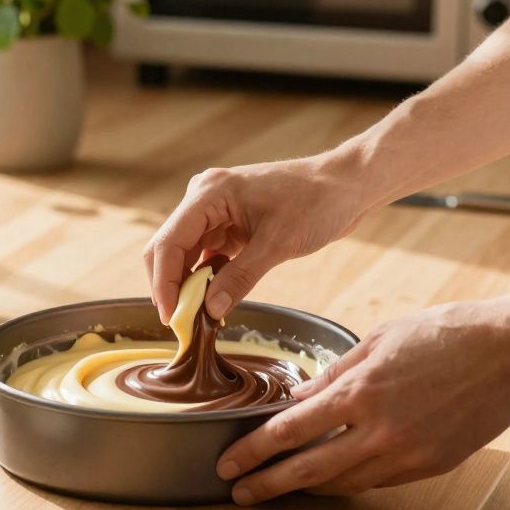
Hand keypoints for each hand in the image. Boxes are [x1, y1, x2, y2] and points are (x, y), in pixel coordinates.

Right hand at [144, 155, 361, 322]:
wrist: (345, 185)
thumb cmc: (316, 203)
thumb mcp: (277, 245)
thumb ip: (240, 277)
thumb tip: (209, 311)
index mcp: (209, 193)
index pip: (168, 242)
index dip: (164, 283)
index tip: (170, 318)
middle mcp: (204, 198)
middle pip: (168, 247)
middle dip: (171, 286)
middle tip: (181, 323)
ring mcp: (215, 210)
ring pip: (184, 253)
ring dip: (188, 284)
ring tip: (197, 317)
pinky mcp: (229, 222)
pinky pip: (206, 253)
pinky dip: (206, 277)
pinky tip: (214, 298)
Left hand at [216, 298, 509, 503]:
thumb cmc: (447, 333)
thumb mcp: (379, 339)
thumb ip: (335, 373)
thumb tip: (298, 398)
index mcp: (360, 391)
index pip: (289, 431)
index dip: (252, 451)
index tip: (229, 462)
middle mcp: (379, 430)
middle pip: (307, 470)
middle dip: (267, 484)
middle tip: (238, 492)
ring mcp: (407, 453)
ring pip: (342, 483)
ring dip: (305, 489)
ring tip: (278, 488)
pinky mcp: (430, 465)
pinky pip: (376, 480)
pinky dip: (346, 481)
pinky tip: (329, 479)